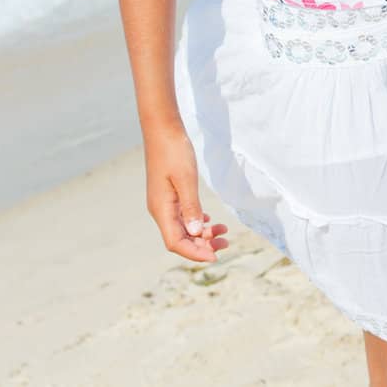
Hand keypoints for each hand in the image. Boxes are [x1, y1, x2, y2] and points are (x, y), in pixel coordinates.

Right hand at [144, 124, 229, 261]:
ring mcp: (163, 203)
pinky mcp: (169, 195)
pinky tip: (210, 220)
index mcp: (161, 209)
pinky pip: (182, 216)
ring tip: (223, 232)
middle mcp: (160, 210)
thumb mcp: (186, 179)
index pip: (175, 243)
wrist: (163, 129)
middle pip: (180, 239)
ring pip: (182, 228)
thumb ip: (191, 207)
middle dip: (202, 245)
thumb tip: (197, 233)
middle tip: (226, 243)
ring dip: (202, 233)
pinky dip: (197, 221)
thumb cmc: (174, 151)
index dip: (195, 253)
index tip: (215, 257)